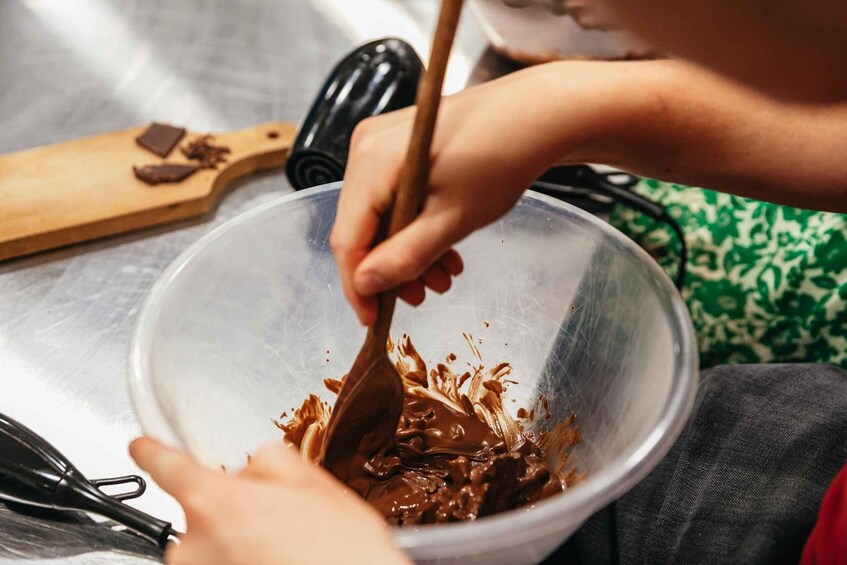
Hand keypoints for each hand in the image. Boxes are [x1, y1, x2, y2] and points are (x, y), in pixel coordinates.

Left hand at [130, 437, 408, 564]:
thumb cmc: (338, 550)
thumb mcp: (312, 484)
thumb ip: (269, 461)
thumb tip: (253, 466)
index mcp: (213, 502)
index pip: (165, 464)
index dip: (152, 450)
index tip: (141, 444)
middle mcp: (192, 544)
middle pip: (201, 511)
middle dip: (232, 511)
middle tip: (276, 522)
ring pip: (210, 546)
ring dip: (237, 544)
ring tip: (283, 551)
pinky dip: (239, 562)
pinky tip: (275, 562)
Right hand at [331, 64, 574, 324]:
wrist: (538, 114)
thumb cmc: (499, 161)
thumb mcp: (453, 220)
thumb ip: (405, 256)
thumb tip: (363, 285)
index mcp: (371, 162)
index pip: (347, 238)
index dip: (357, 285)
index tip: (374, 320)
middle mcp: (365, 147)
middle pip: (362, 226)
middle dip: (392, 268)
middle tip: (424, 297)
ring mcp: (381, 143)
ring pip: (380, 215)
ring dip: (408, 252)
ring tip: (444, 277)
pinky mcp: (400, 145)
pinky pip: (394, 196)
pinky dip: (416, 226)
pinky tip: (445, 249)